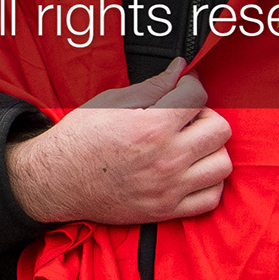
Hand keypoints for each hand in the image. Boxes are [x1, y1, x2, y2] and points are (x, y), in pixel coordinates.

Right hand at [6, 62, 229, 225]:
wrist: (56, 181)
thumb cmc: (79, 139)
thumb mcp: (109, 103)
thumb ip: (152, 87)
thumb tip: (180, 70)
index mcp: (151, 127)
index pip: (198, 96)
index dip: (191, 86)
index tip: (183, 89)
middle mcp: (166, 158)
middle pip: (220, 129)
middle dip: (206, 117)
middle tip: (186, 119)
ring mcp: (169, 187)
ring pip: (223, 163)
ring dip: (210, 150)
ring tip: (190, 146)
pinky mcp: (166, 209)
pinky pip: (212, 197)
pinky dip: (208, 183)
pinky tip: (190, 172)